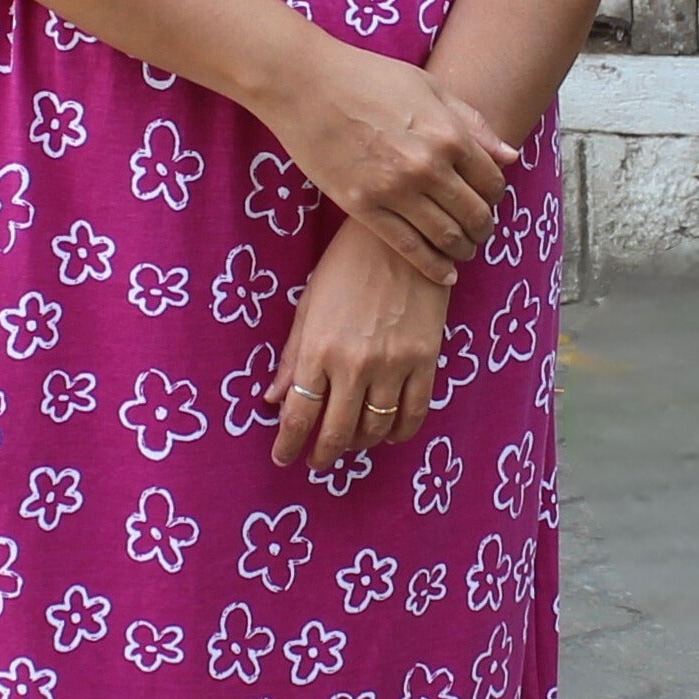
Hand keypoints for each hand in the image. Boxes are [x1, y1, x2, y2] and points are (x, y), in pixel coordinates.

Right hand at [264, 50, 515, 289]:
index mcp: (448, 134)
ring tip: (463, 250)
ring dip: (463, 249)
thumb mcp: (429, 87)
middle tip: (480, 232)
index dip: (496, 196)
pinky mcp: (363, 207)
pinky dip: (433, 266)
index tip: (488, 200)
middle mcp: (427, 166)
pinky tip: (444, 273)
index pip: (492, 181)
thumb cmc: (367, 78)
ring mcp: (395, 190)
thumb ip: (472, 123)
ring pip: (446, 236)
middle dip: (483, 228)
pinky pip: (408, 247)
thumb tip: (510, 156)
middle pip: (475, 214)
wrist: (305, 85)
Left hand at [264, 220, 451, 470]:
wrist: (402, 238)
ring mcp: (393, 365)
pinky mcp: (426, 361)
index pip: (299, 414)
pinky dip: (400, 432)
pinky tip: (389, 433)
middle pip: (336, 431)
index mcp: (319, 349)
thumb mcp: (309, 305)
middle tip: (316, 461)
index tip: (283, 457)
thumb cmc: (346, 265)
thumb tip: (272, 399)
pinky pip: (414, 413)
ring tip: (350, 441)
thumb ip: (292, 356)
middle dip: (322, 454)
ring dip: (359, 443)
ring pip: (376, 427)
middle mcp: (354, 364)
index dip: (288, 443)